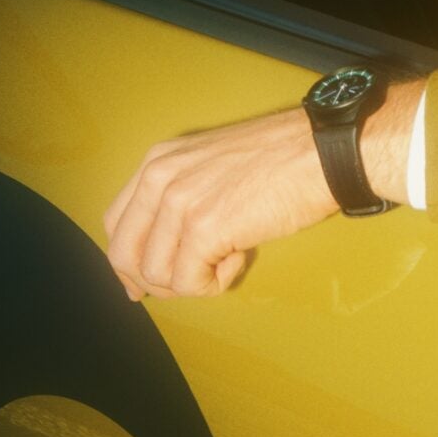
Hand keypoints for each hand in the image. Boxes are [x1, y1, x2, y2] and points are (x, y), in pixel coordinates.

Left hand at [103, 78, 421, 299]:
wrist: (321, 152)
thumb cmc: (281, 159)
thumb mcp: (211, 165)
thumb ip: (180, 198)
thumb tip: (164, 254)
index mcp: (158, 161)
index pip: (116, 222)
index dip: (127, 260)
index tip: (142, 284)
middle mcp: (159, 177)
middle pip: (123, 253)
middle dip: (153, 280)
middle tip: (190, 282)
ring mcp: (178, 203)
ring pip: (155, 274)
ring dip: (193, 279)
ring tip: (230, 255)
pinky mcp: (203, 228)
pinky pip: (188, 282)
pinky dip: (215, 283)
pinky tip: (241, 256)